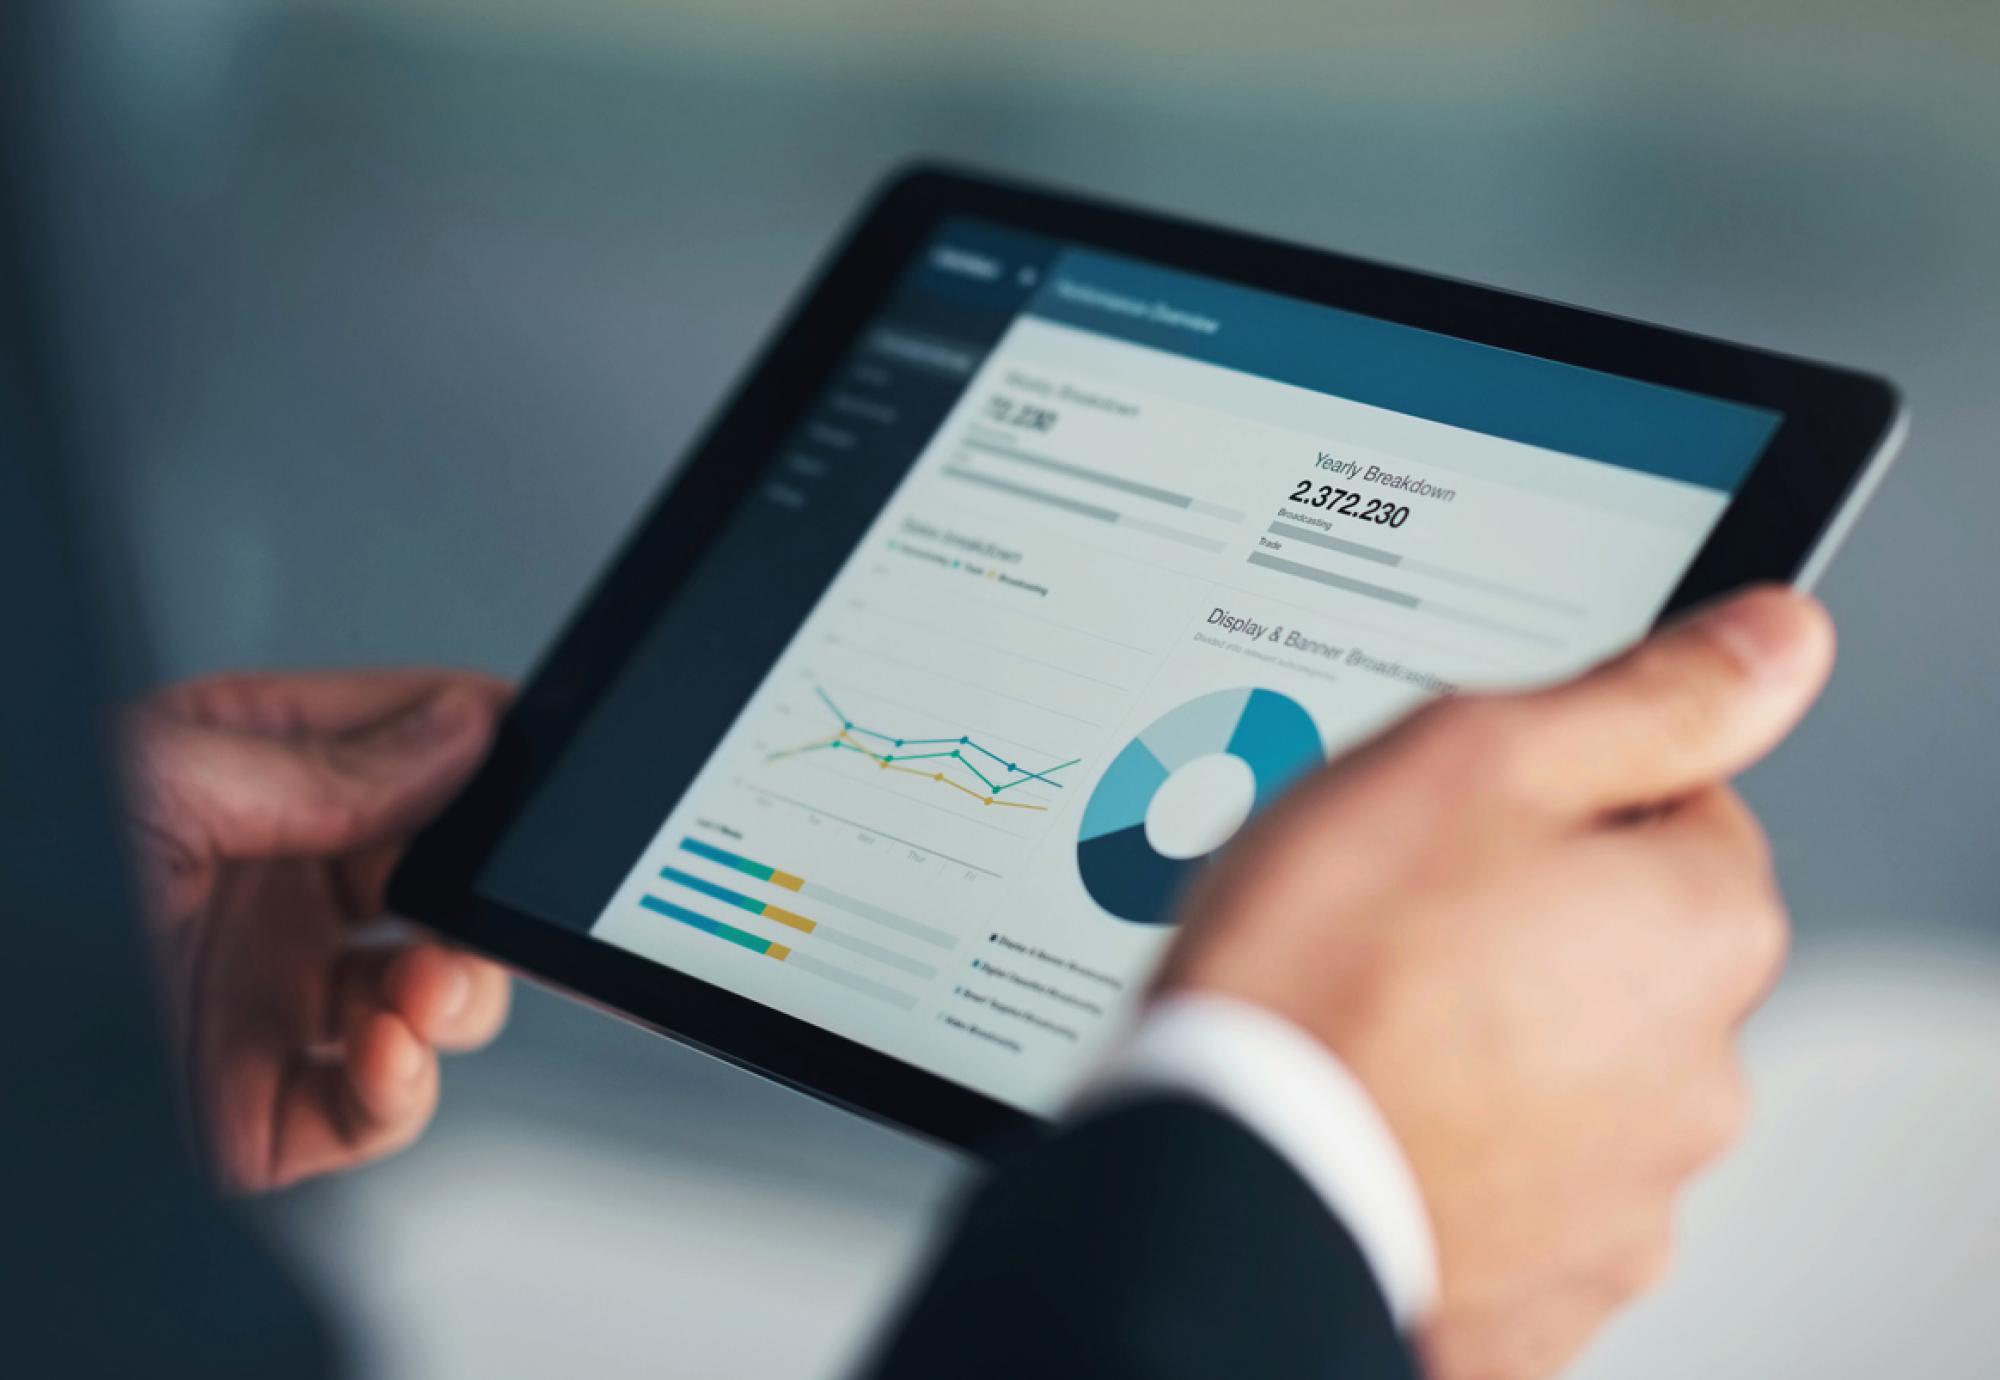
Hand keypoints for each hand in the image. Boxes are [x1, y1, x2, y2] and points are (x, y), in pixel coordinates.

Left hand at [124, 670, 513, 1192]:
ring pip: (427, 994)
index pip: (396, 743)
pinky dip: (405, 1088)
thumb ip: (327, 768)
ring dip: (454, 990)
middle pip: (434, 875)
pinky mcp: (259, 1111)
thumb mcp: (165, 780)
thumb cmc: (17, 859)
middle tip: (485, 891)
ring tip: (422, 983)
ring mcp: (266, 1002)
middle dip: (477, 886)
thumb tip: (460, 730)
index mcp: (241, 780)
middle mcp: (264, 889)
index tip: (525, 749)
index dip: (471, 742)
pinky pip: (374, 1106)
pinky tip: (383, 1055)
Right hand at [1157, 587, 1833, 1379]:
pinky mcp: (1550, 1288)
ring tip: (1368, 1025)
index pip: (1677, 803)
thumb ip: (1649, 697)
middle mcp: (1702, 1074)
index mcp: (1703, 924)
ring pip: (1573, 1067)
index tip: (1458, 820)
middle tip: (1397, 918)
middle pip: (1626, 942)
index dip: (1552, 793)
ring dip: (1497, 1040)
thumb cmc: (1331, 968)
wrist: (1229, 1183)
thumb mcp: (1479, 760)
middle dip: (1530, 919)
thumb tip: (1780, 638)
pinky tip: (1376, 1113)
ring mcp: (1625, 1196)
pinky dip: (1464, 1148)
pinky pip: (1521, 1182)